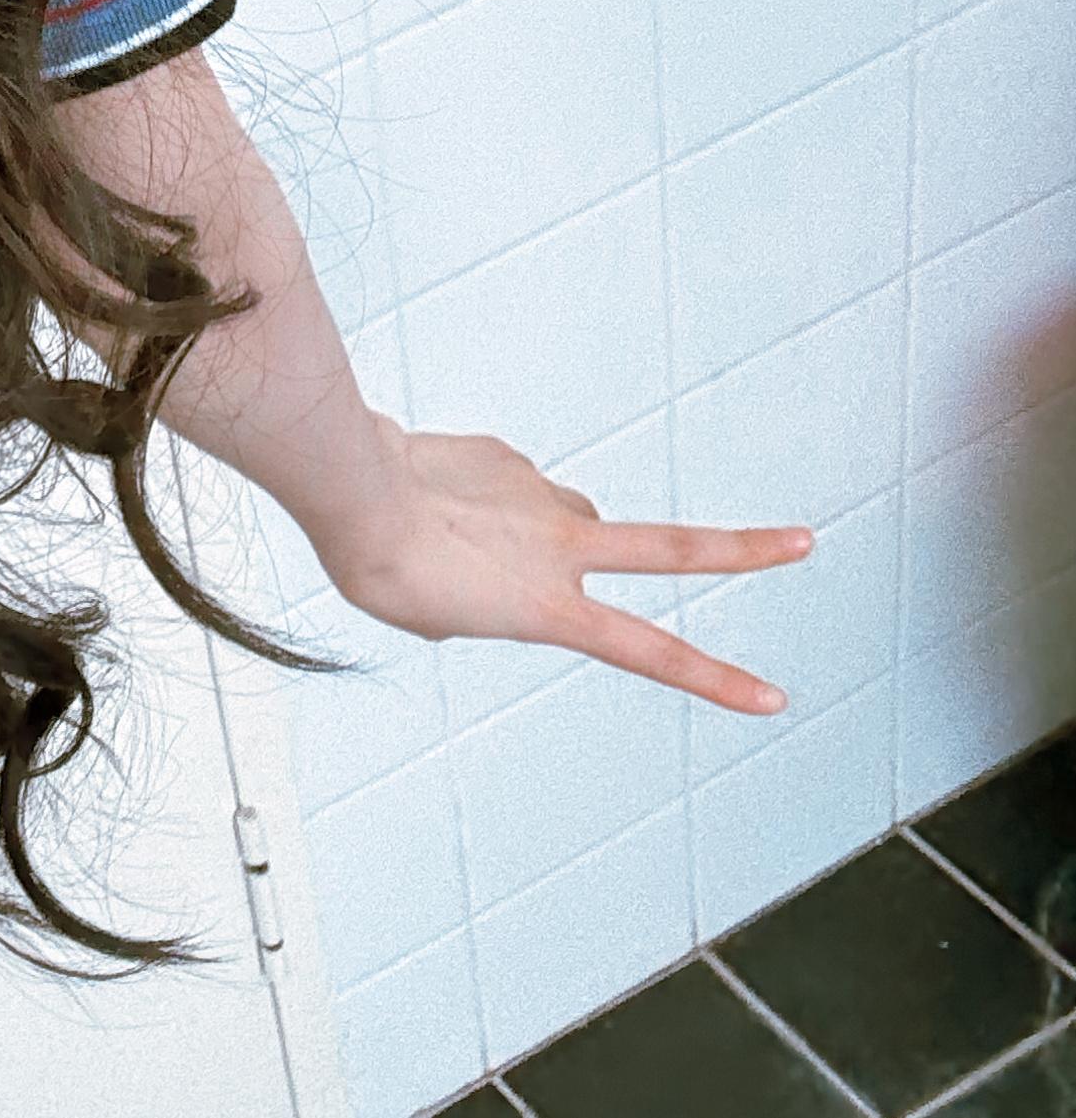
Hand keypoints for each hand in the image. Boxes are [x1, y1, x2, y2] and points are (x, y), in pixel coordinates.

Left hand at [305, 414, 815, 715]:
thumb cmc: (384, 566)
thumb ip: (502, 592)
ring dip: (532, 538)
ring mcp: (539, 495)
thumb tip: (520, 541)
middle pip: (674, 547)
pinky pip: (507, 486)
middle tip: (804, 540)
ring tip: (457, 542)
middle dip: (746, 549)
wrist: (349, 488)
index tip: (774, 697)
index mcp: (550, 608)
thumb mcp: (444, 617)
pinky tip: (433, 500)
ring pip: (563, 520)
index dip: (714, 678)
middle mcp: (562, 546)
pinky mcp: (506, 456)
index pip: (650, 651)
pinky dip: (482, 501)